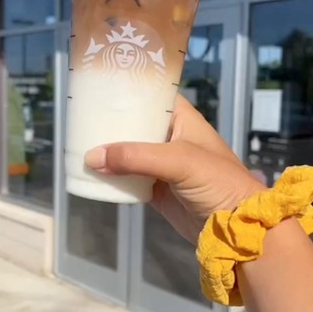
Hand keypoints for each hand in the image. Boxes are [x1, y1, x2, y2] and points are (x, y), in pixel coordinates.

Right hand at [84, 95, 264, 243]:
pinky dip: (112, 177)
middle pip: (135, 124)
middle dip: (111, 123)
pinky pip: (128, 179)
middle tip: (80, 117)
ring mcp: (162, 165)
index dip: (130, 89)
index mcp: (182, 119)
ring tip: (77, 142)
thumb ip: (136, 157)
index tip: (100, 85)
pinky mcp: (156, 190)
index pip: (152, 95)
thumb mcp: (178, 161)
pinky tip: (91, 172)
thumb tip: (92, 157)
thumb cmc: (216, 181)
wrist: (235, 227)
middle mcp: (170, 137)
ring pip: (128, 153)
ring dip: (108, 151)